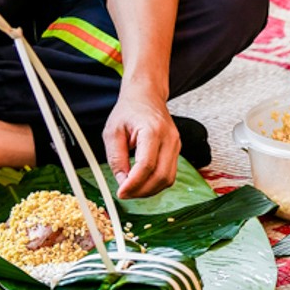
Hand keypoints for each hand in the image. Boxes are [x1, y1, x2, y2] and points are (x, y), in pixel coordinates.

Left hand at [105, 85, 179, 199]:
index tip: (120, 192)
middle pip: (161, 176)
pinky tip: (142, 182)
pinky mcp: (176, 150)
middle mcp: (169, 138)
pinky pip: (170, 174)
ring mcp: (176, 144)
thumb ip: (116, 158)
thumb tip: (122, 181)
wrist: (146, 96)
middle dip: (142, 191)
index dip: (133, 184)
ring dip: (150, 190)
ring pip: (168, 178)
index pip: (146, 165)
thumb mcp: (113, 132)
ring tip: (132, 189)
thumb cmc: (130, 110)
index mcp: (152, 130)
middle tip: (125, 194)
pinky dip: (156, 183)